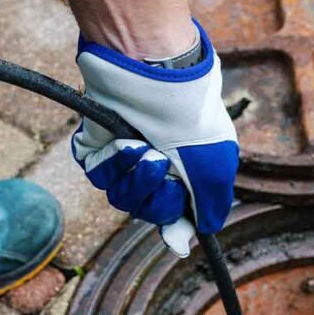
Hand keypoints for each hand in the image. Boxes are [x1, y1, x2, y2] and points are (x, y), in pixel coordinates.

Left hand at [72, 21, 238, 256]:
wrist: (155, 74)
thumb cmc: (190, 117)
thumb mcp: (215, 166)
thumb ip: (208, 207)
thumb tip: (190, 240)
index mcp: (185, 172)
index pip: (173, 214)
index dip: (172, 224)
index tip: (173, 232)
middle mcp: (155, 167)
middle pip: (146, 211)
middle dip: (155, 195)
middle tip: (162, 165)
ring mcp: (125, 158)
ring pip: (121, 197)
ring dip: (135, 177)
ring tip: (143, 148)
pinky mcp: (98, 148)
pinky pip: (99, 176)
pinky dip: (113, 162)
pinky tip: (125, 141)